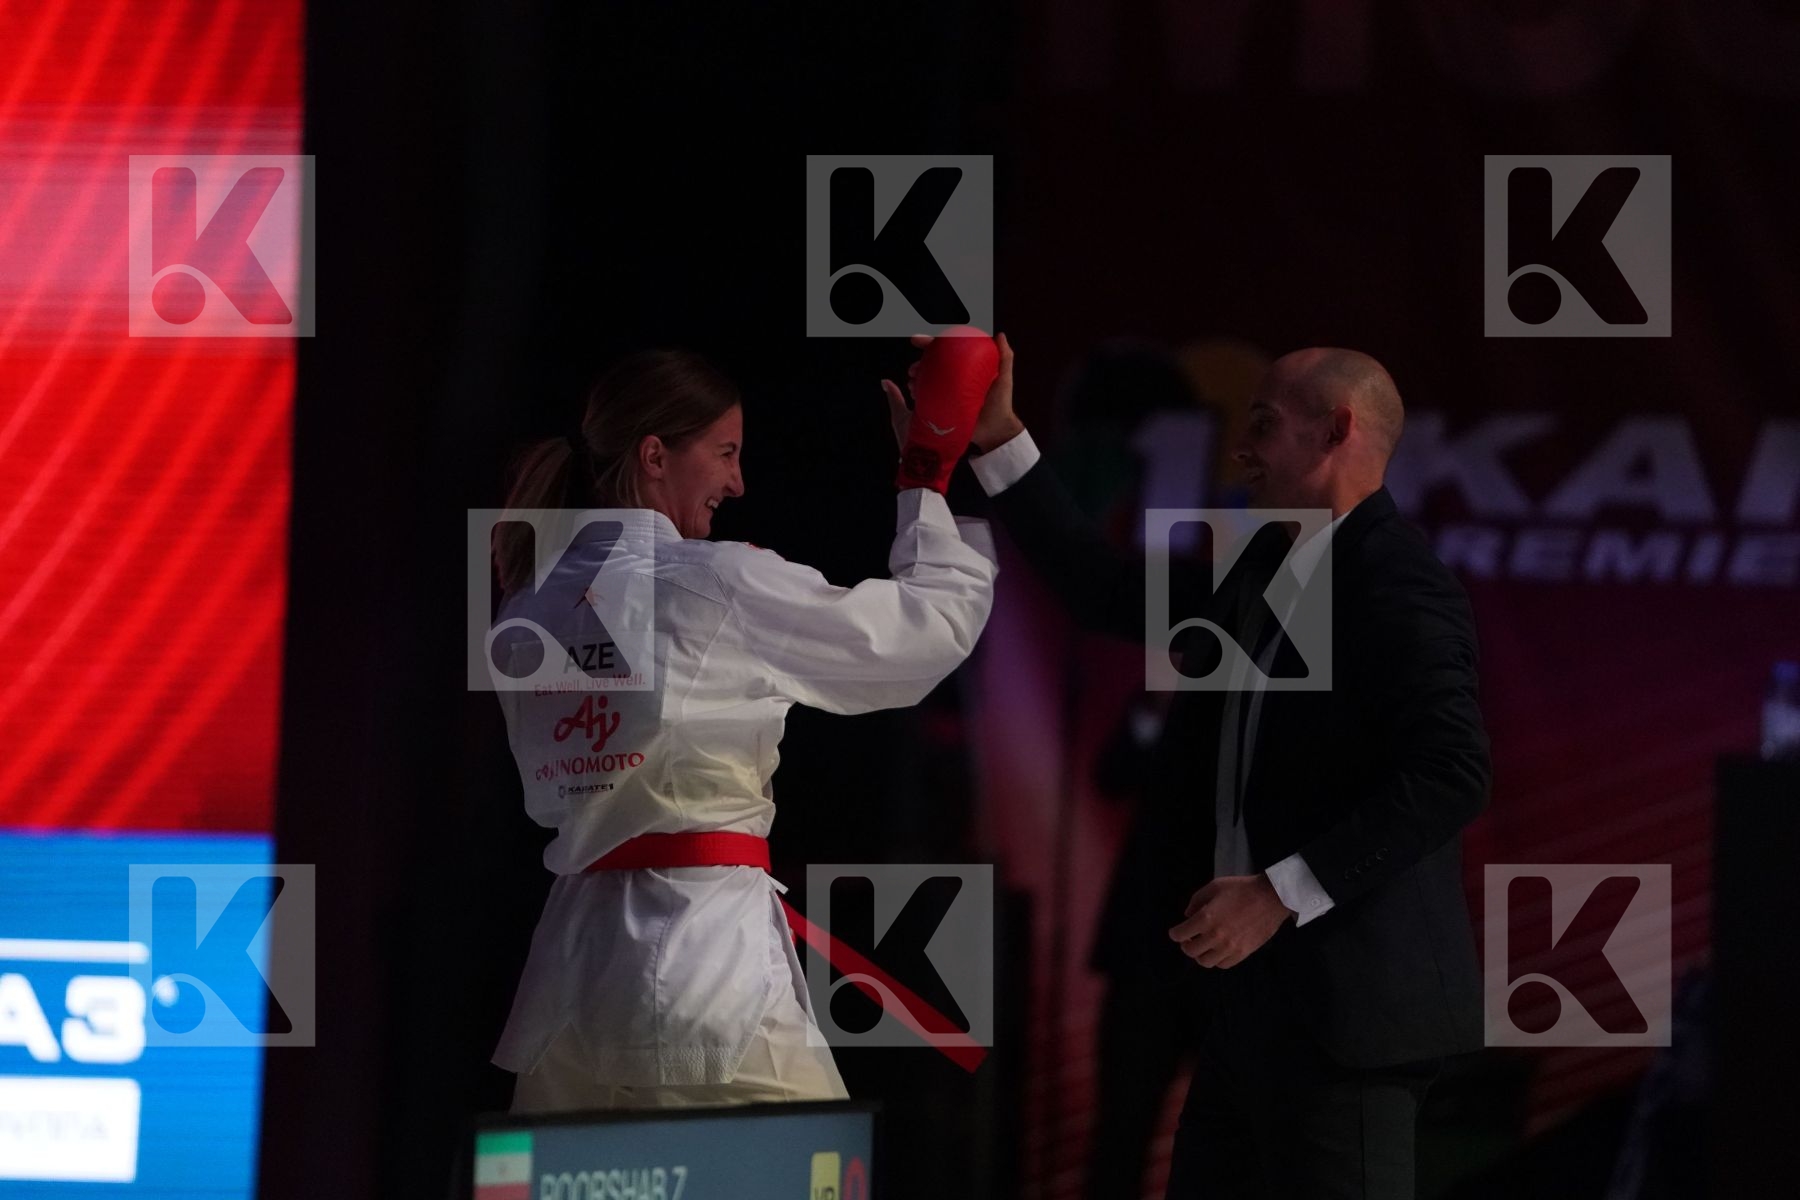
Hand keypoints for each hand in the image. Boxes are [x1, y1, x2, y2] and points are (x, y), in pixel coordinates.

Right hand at [882, 331, 1022, 455]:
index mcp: (966, 367)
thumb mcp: (1004, 378)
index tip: (915, 340)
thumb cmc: (1002, 403)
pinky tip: (913, 395)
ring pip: (927, 380)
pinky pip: (928, 398)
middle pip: (932, 365)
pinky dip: (918, 394)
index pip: (945, 350)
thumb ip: (1005, 357)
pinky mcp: (944, 406)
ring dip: (915, 379)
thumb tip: (999, 335)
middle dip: (918, 364)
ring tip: (911, 384)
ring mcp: (949, 392)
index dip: (929, 343)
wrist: (996, 431)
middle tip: (912, 370)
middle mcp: (956, 378)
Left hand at [1168, 873, 1292, 968]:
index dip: (1175, 933)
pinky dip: (1216, 959)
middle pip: (1190, 951)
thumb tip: (1188, 915)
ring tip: (1203, 946)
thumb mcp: (1214, 887)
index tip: (1176, 932)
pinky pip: (1223, 964)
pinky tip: (1218, 950)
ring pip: (1205, 962)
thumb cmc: (1241, 889)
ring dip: (1200, 954)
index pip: (1180, 934)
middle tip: (1189, 939)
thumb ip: (1196, 901)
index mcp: (1206, 918)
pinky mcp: (1243, 953)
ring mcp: (1229, 947)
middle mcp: (1215, 936)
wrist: (1270, 898)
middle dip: (1185, 945)